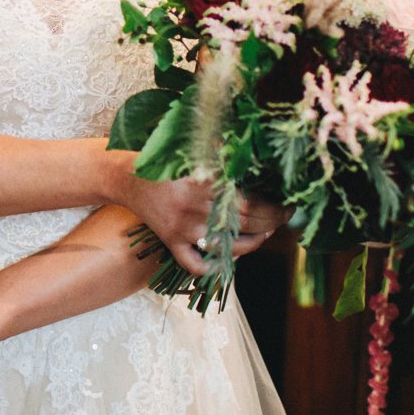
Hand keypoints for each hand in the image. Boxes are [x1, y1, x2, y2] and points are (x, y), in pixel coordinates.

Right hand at [108, 153, 278, 274]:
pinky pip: (196, 265)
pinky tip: (230, 258)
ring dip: (254, 243)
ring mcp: (182, 229)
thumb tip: (256, 150)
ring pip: (227, 246)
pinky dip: (214, 267)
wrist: (125, 174)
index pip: (251, 200)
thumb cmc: (163, 156)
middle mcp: (194, 207)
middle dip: (271, 221)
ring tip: (267, 233)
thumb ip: (223, 150)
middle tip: (284, 215)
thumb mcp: (193, 147)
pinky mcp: (171, 241)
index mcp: (202, 181)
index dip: (274, 206)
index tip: (288, 202)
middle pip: (244, 222)